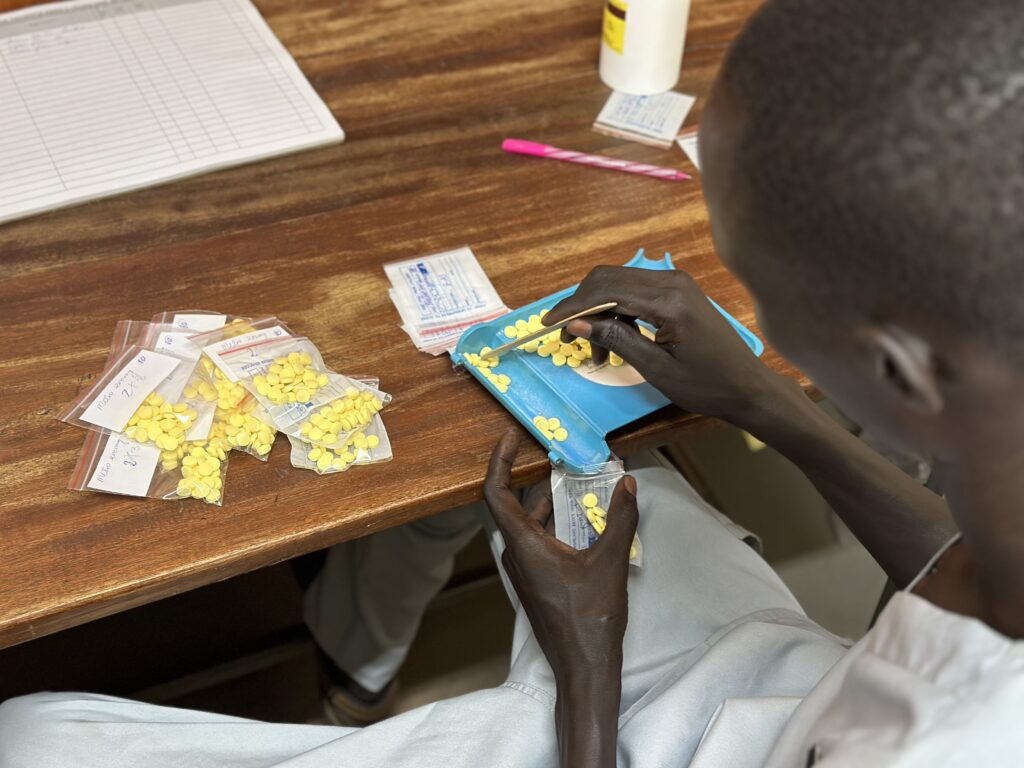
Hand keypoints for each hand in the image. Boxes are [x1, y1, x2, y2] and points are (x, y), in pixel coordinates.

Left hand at [483, 432, 637, 687]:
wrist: (584, 667)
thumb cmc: (591, 617)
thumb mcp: (611, 561)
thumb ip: (619, 519)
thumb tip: (628, 484)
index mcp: (523, 545)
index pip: (496, 492)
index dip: (500, 460)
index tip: (512, 436)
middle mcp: (517, 554)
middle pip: (518, 505)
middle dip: (539, 478)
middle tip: (562, 455)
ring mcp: (526, 570)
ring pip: (532, 524)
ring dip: (554, 502)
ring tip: (582, 481)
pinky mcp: (538, 581)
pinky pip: (541, 541)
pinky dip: (559, 524)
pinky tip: (586, 519)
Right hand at [545, 265, 777, 423]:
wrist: (747, 387)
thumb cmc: (706, 385)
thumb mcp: (656, 368)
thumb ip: (617, 340)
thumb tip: (578, 322)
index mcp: (668, 301)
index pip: (606, 291)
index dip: (573, 307)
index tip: (550, 326)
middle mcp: (671, 281)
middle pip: (608, 279)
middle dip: (582, 307)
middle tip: (569, 340)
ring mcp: (676, 283)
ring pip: (618, 284)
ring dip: (598, 312)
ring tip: (596, 354)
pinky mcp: (678, 290)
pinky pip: (635, 292)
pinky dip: (617, 313)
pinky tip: (615, 342)